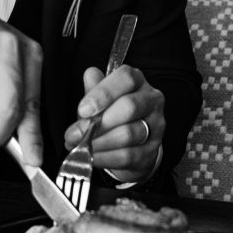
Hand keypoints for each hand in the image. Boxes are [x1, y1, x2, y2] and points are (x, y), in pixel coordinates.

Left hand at [64, 65, 163, 182]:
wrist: (130, 144)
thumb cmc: (114, 114)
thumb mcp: (102, 98)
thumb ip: (95, 88)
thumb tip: (90, 75)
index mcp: (138, 81)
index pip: (126, 78)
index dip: (104, 93)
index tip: (83, 109)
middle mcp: (151, 100)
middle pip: (129, 106)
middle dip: (99, 122)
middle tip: (76, 133)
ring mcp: (155, 125)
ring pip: (128, 134)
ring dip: (99, 142)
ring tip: (81, 145)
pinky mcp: (152, 149)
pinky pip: (128, 155)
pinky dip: (106, 157)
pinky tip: (92, 157)